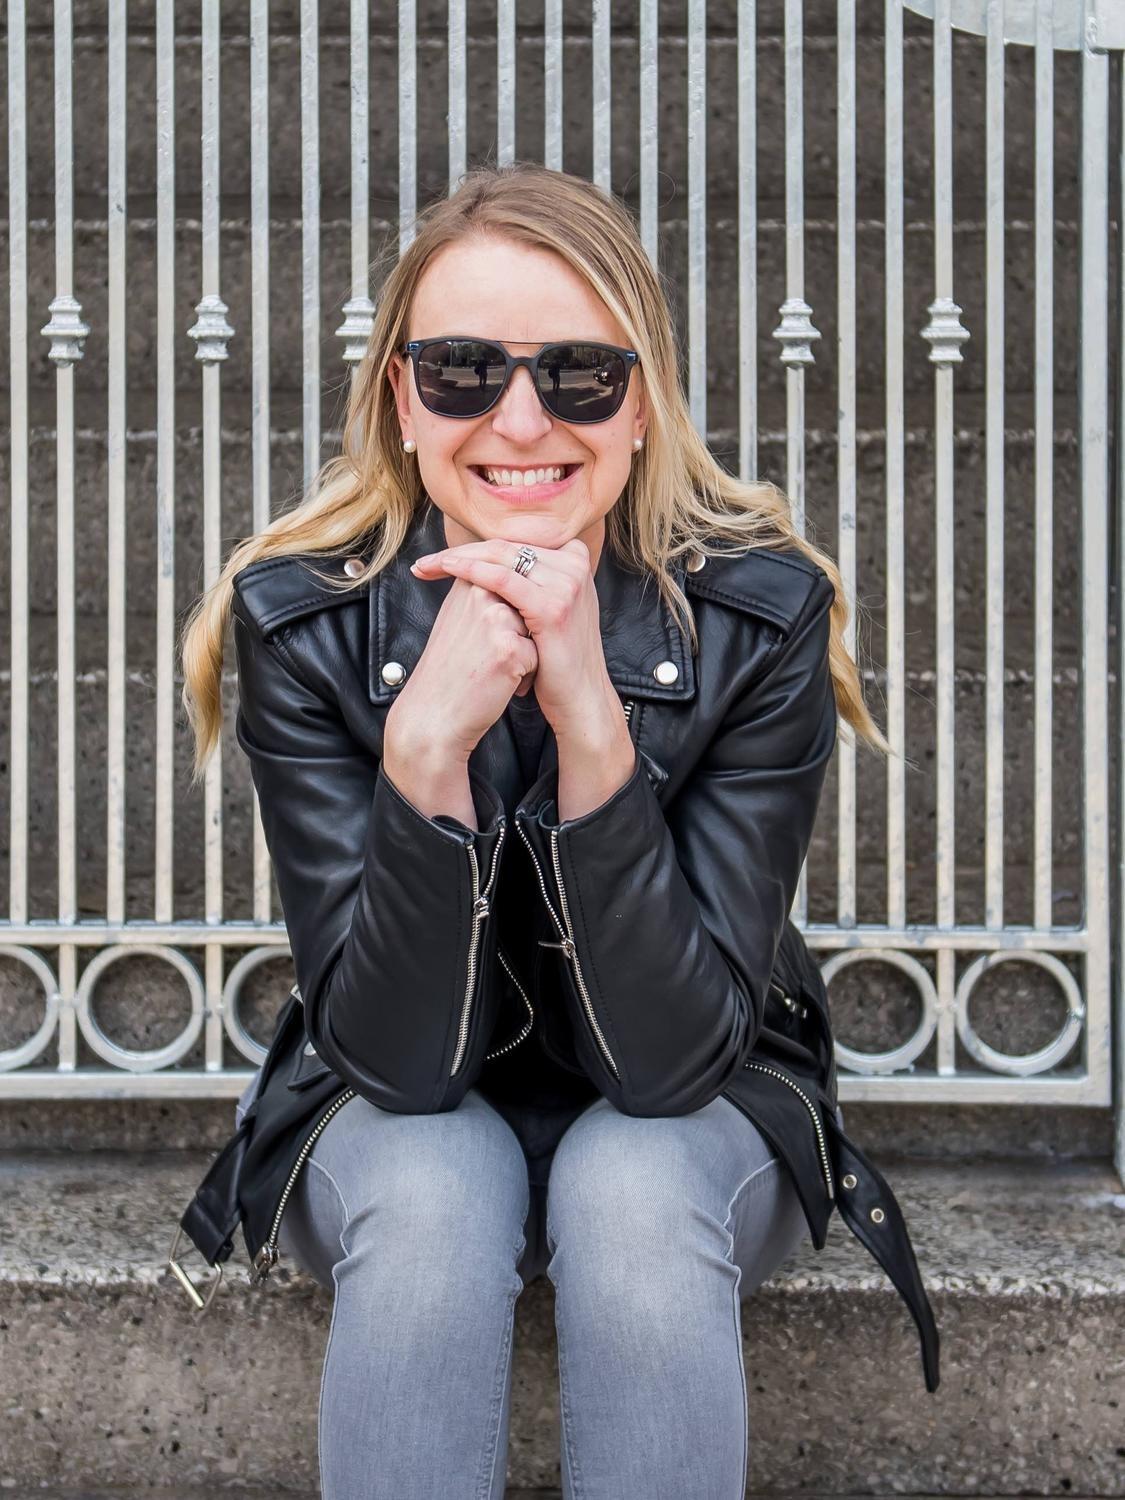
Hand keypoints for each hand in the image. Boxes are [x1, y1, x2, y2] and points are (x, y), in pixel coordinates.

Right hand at [384, 573, 537, 762]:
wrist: (433, 715)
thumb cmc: (450, 670)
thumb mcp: (457, 617)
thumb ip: (484, 591)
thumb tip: (520, 574)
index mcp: (470, 581)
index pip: (515, 588)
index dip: (509, 621)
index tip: (483, 643)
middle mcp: (482, 593)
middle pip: (529, 609)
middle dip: (521, 636)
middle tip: (488, 659)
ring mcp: (496, 618)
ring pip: (537, 631)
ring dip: (526, 654)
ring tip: (495, 671)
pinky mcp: (509, 647)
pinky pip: (539, 656)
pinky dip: (527, 675)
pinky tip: (501, 685)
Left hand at [409, 536, 621, 745]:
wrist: (577, 699)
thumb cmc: (555, 661)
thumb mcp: (545, 613)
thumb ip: (528, 585)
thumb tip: (485, 565)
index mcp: (573, 563)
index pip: (516, 544)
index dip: (478, 548)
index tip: (442, 560)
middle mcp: (574, 566)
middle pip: (507, 546)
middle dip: (462, 551)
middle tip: (426, 561)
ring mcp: (567, 584)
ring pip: (503, 556)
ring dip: (459, 557)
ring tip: (428, 565)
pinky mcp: (553, 606)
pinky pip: (504, 579)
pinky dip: (472, 570)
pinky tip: (448, 569)